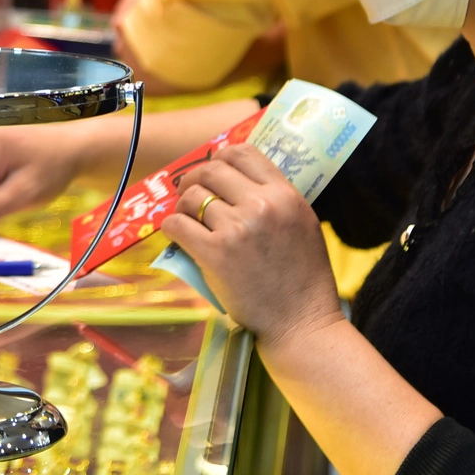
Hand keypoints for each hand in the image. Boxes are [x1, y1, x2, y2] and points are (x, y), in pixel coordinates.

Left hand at [163, 146, 340, 347]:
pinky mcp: (215, 253)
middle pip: (212, 170)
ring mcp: (236, 228)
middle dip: (194, 179)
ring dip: (182, 206)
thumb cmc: (304, 278)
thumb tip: (238, 182)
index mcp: (285, 195)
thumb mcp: (302, 223)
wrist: (301, 322)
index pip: (243, 152)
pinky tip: (176, 236)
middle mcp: (261, 205)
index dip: (221, 158)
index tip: (213, 173)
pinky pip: (177, 225)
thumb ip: (276, 199)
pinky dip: (171, 228)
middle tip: (188, 193)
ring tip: (186, 220)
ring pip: (191, 197)